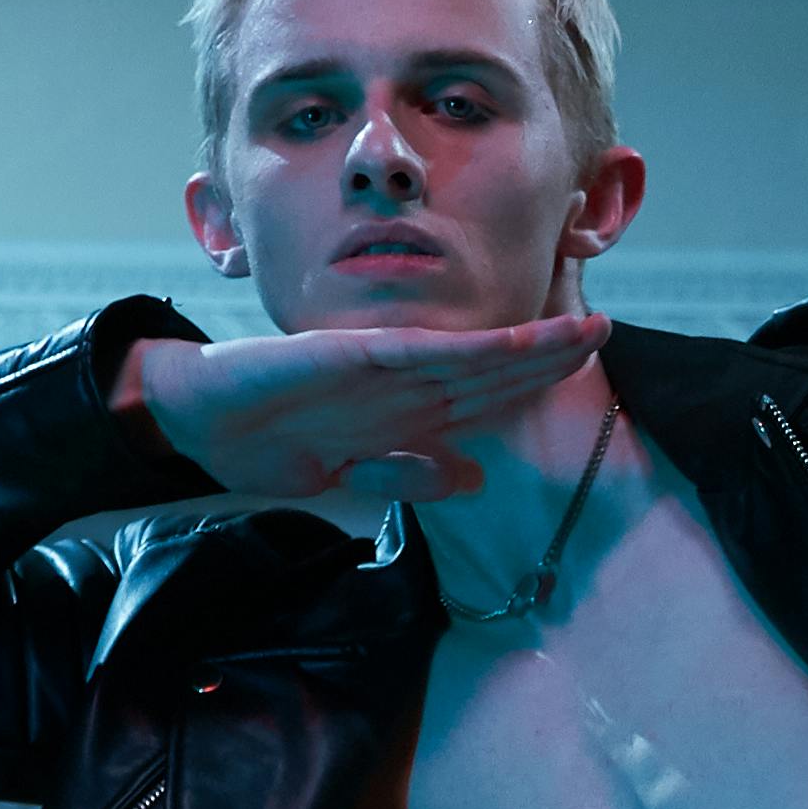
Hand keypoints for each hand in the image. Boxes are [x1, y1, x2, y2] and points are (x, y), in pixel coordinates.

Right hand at [121, 310, 606, 515]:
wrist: (202, 418)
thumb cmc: (272, 441)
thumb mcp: (353, 474)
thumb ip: (410, 475)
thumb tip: (473, 479)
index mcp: (408, 408)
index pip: (486, 392)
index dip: (535, 378)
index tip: (587, 364)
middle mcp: (404, 382)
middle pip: (492, 369)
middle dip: (549, 354)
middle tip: (604, 329)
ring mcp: (378, 365)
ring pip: (469, 357)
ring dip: (525, 347)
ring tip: (580, 330)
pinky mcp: (346, 356)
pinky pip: (414, 354)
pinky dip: (458, 352)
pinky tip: (501, 346)